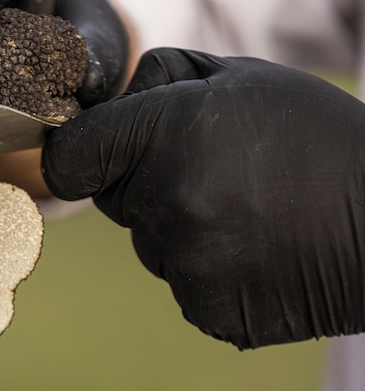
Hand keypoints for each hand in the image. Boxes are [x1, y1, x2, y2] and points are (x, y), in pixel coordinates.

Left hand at [42, 48, 364, 348]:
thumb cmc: (319, 137)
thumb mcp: (244, 78)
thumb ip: (158, 81)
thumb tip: (101, 104)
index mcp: (168, 137)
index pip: (71, 158)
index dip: (82, 153)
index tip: (97, 154)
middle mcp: (169, 205)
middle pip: (113, 200)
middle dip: (145, 183)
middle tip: (218, 171)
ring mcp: (189, 267)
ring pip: (151, 245)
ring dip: (183, 230)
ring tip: (254, 213)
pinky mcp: (210, 312)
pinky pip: (185, 286)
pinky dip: (212, 272)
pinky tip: (262, 252)